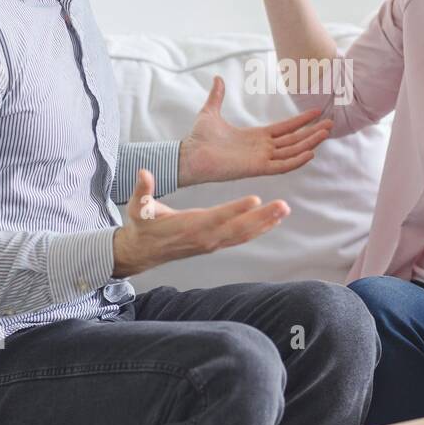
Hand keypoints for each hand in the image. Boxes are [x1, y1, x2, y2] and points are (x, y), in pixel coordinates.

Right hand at [111, 169, 289, 277]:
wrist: (142, 251)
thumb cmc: (142, 225)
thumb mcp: (139, 207)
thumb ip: (143, 191)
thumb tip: (144, 173)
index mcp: (189, 226)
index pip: (217, 217)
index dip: (236, 209)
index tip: (255, 200)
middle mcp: (204, 237)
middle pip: (238, 228)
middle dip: (262, 217)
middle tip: (283, 205)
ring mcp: (211, 243)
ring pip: (243, 234)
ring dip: (265, 223)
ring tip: (284, 210)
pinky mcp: (214, 244)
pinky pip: (240, 238)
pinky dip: (258, 229)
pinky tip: (272, 221)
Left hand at [179, 75, 332, 185]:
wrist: (188, 155)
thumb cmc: (198, 139)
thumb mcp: (210, 112)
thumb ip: (217, 96)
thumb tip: (217, 78)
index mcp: (256, 137)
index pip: (285, 129)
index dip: (301, 121)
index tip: (317, 111)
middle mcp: (262, 149)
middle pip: (294, 140)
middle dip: (313, 132)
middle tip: (331, 123)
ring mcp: (261, 159)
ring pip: (292, 151)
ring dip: (310, 142)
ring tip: (326, 132)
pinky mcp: (256, 168)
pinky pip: (282, 166)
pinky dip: (297, 160)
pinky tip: (311, 152)